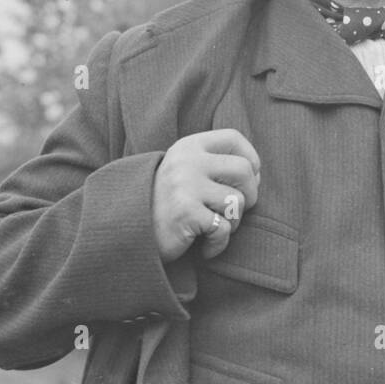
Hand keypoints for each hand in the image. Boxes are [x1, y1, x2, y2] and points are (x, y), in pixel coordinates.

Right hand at [152, 129, 260, 262]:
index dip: (251, 158)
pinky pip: (224, 229)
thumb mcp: (186, 172)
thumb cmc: (167, 204)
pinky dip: (218, 243)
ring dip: (232, 223)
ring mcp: (185, 186)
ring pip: (237, 203)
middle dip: (249, 195)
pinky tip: (204, 245)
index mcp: (188, 146)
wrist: (128, 231)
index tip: (249, 179)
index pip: (233, 138)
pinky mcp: (186, 213)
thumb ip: (214, 163)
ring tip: (211, 227)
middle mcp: (187, 161)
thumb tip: (256, 172)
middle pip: (244, 170)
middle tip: (233, 211)